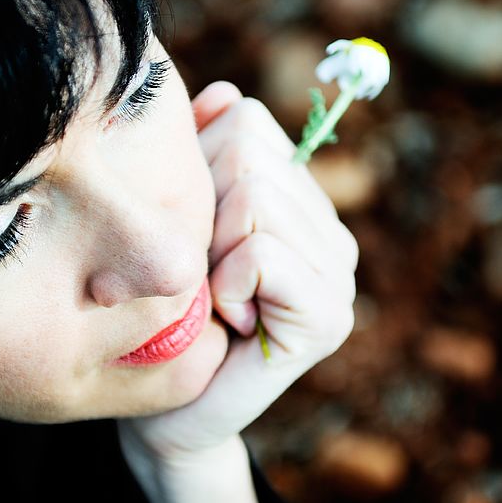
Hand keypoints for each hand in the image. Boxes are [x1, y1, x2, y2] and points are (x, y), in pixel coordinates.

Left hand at [120, 82, 357, 462]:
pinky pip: (262, 253)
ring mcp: (338, 272)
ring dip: (208, 250)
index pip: (245, 120)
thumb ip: (199, 156)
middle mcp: (329, 228)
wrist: (168, 410)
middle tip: (198, 269)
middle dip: (200, 209)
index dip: (195, 166)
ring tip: (211, 295)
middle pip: (249, 152)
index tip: (186, 230)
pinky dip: (225, 284)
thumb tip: (222, 92)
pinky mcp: (329, 317)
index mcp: (296, 199)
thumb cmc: (162, 311)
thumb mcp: (173, 223)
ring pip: (256, 196)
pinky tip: (226, 319)